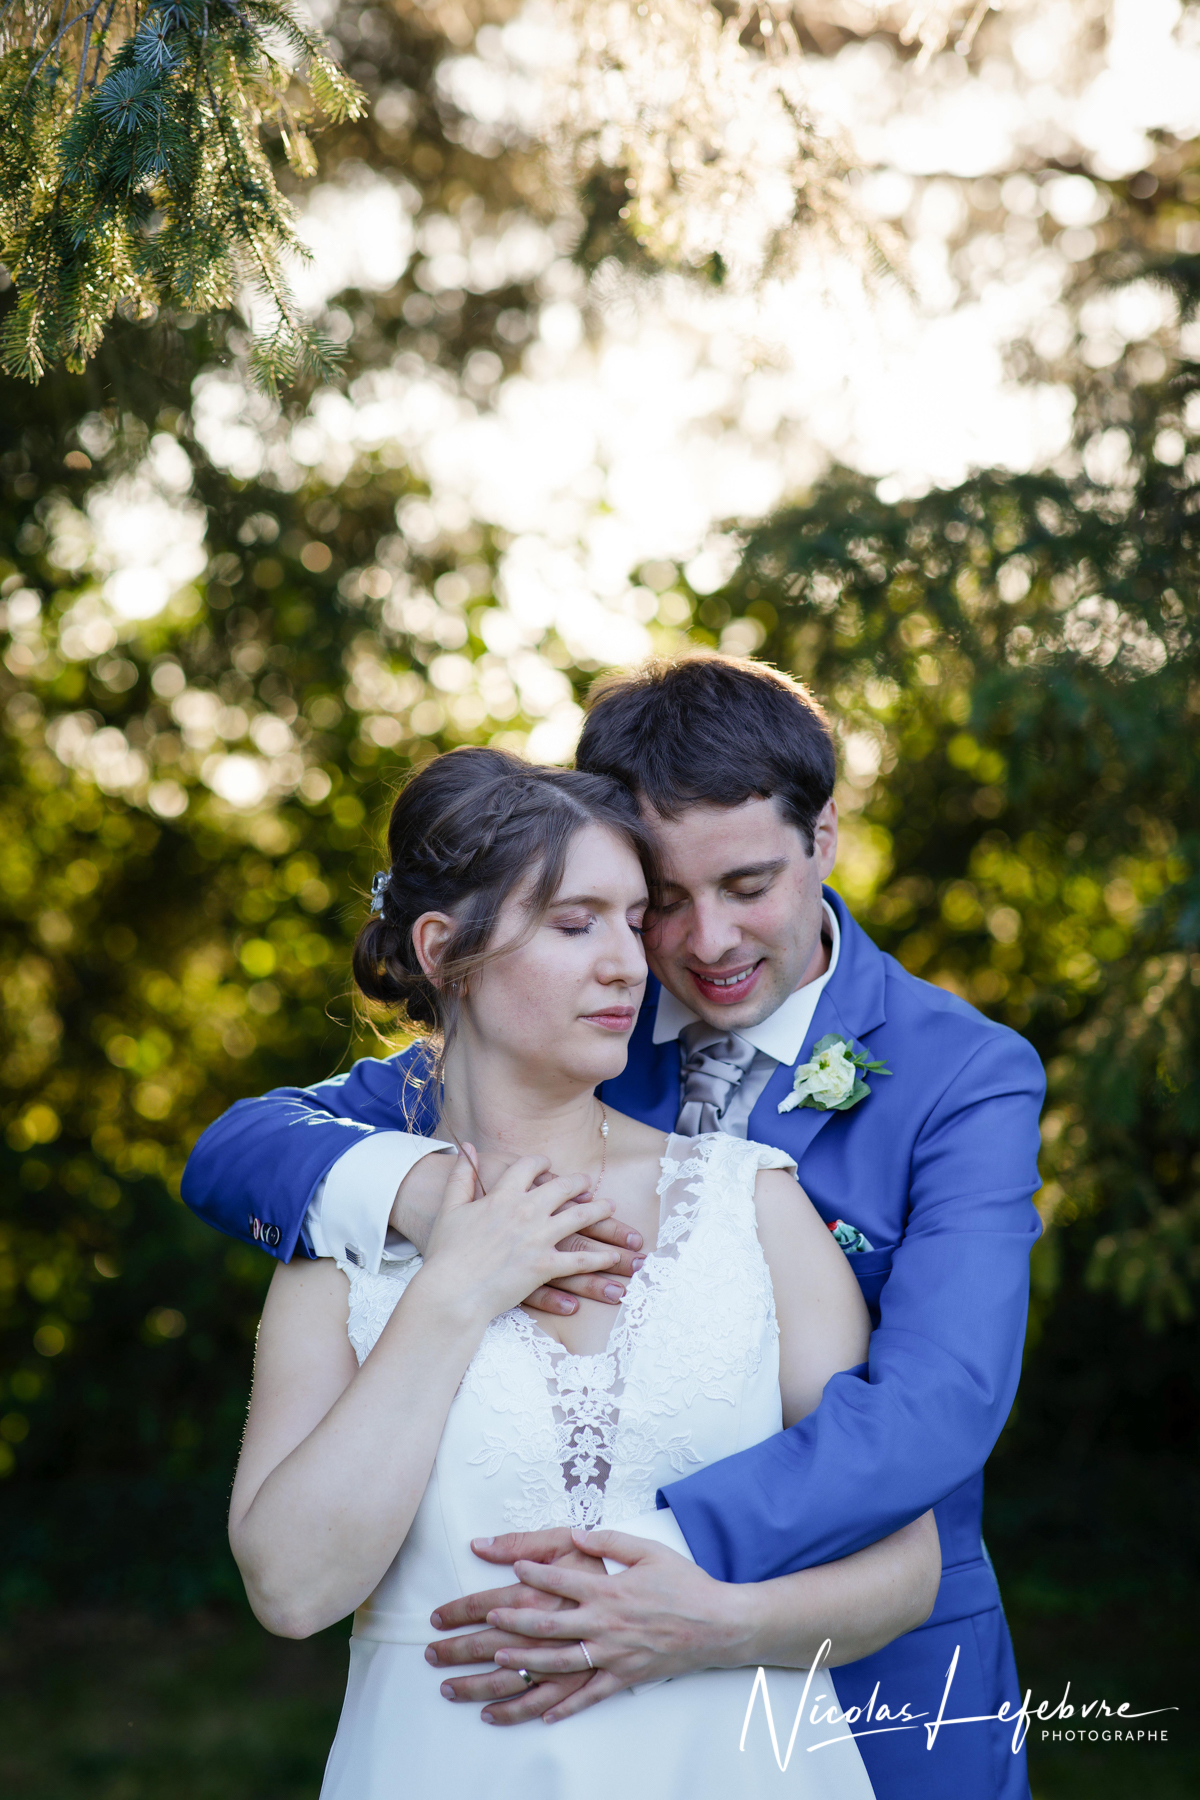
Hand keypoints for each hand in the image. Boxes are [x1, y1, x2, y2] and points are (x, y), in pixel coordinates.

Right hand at [394, 1152, 645, 1316]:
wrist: (451, 1290)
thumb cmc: (445, 1253)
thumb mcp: (450, 1208)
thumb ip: (460, 1176)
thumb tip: (465, 1148)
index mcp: (502, 1196)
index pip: (527, 1167)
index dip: (539, 1163)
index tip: (547, 1164)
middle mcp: (525, 1212)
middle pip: (561, 1188)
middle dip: (577, 1182)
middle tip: (587, 1182)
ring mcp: (537, 1238)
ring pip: (579, 1217)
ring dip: (599, 1211)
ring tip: (611, 1208)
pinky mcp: (544, 1266)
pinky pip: (579, 1260)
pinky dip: (598, 1259)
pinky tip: (610, 1258)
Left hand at [480, 1529, 746, 1722]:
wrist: (717, 1625)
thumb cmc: (684, 1583)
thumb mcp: (648, 1551)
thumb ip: (610, 1541)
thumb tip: (575, 1533)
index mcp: (609, 1590)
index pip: (561, 1581)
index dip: (534, 1573)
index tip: (512, 1568)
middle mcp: (605, 1625)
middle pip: (549, 1626)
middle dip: (513, 1623)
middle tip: (488, 1619)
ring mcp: (613, 1655)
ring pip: (560, 1663)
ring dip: (527, 1662)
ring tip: (499, 1661)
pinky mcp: (624, 1678)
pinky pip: (590, 1696)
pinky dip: (566, 1707)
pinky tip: (544, 1715)